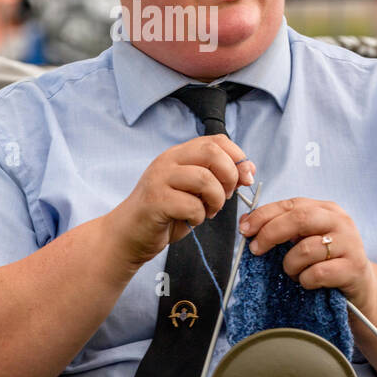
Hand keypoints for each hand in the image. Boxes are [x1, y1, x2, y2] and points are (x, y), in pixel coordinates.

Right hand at [107, 135, 255, 267]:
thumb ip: (216, 178)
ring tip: (209, 210)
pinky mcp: (155, 200)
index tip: (245, 178)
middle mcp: (168, 161)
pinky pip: (191, 205)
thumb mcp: (194, 191)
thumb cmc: (165, 214)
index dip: (238, 157)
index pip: (216, 140)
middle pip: (211, 152)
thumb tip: (248, 170)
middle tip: (227, 195)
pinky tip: (193, 220)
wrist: (129, 235)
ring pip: (204, 178)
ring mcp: (159, 179)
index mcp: (179, 154)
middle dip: (229, 175)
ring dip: (216, 199)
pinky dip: (199, 216)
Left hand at [239, 198, 374, 306]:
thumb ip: (282, 229)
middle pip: (299, 219)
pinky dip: (305, 280)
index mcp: (326, 209)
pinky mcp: (353, 268)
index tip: (245, 229)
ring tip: (294, 273)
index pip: (290, 204)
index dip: (264, 215)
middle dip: (271, 233)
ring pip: (306, 249)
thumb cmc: (327, 263)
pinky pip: (317, 273)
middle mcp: (340, 221)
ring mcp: (350, 244)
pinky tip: (308, 282)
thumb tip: (246, 223)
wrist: (361, 289)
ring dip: (291, 265)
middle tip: (256, 250)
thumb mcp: (306, 240)